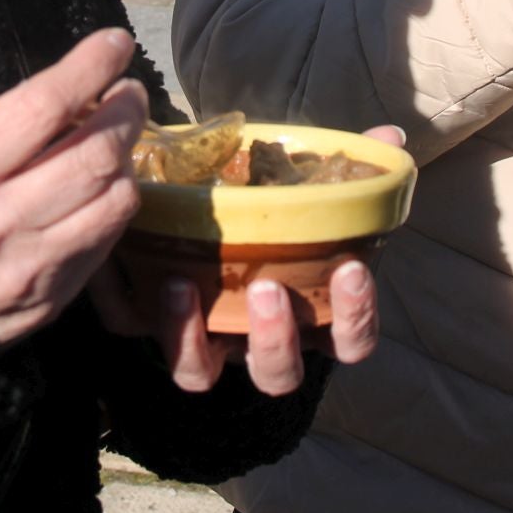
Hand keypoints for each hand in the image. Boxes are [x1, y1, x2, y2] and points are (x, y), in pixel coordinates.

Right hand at [0, 29, 147, 347]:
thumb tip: (72, 97)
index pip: (41, 107)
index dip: (89, 67)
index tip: (114, 44)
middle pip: (94, 155)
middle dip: (125, 113)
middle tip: (128, 94)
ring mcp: (29, 268)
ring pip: (114, 201)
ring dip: (125, 162)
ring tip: (116, 144)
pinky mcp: (51, 299)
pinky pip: (105, 243)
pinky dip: (111, 207)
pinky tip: (100, 191)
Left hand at [88, 125, 404, 395]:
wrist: (194, 196)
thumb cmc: (268, 204)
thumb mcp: (307, 185)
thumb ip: (349, 165)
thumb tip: (388, 137)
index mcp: (305, 313)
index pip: (348, 342)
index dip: (355, 318)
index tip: (351, 270)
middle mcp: (252, 338)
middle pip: (275, 374)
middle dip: (274, 340)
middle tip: (268, 288)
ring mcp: (198, 335)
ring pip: (197, 372)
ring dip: (189, 337)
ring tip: (179, 283)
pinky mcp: (144, 318)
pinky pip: (129, 323)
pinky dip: (124, 297)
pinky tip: (123, 256)